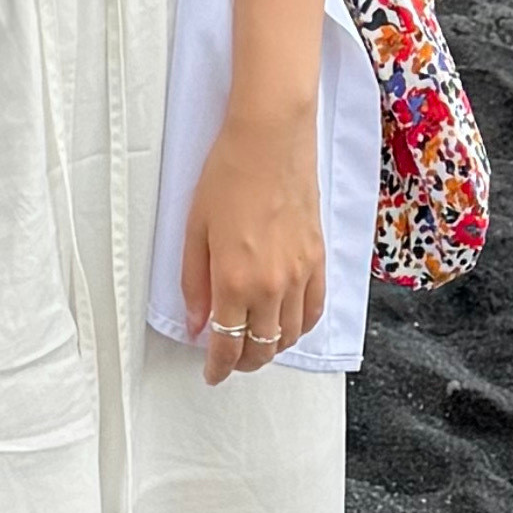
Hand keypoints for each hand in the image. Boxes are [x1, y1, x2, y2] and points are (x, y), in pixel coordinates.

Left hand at [180, 97, 324, 387]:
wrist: (270, 139)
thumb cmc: (227, 175)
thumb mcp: (194, 230)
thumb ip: (194, 284)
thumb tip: (195, 324)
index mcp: (234, 281)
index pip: (227, 345)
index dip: (218, 367)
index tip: (211, 373)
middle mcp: (271, 286)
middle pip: (261, 348)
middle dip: (243, 363)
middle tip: (229, 361)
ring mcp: (300, 274)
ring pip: (290, 336)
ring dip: (271, 349)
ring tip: (255, 344)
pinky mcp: (318, 258)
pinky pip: (315, 310)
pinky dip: (300, 328)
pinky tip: (287, 325)